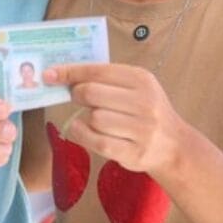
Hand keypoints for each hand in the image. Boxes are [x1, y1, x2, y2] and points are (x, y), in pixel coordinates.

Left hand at [42, 63, 186, 176]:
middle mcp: (144, 102)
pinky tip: (83, 130)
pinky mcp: (134, 152)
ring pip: (94, 118)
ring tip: (93, 118)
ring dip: (84, 118)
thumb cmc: (145, 110)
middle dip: (76, 94)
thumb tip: (63, 74)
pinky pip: (97, 142)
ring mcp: (141, 129)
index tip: (49, 74)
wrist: (173, 145)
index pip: (98, 70)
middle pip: (91, 93)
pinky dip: (83, 135)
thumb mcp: (135, 87)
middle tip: (76, 97)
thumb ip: (106, 79)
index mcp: (142, 79)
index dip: (70, 72)